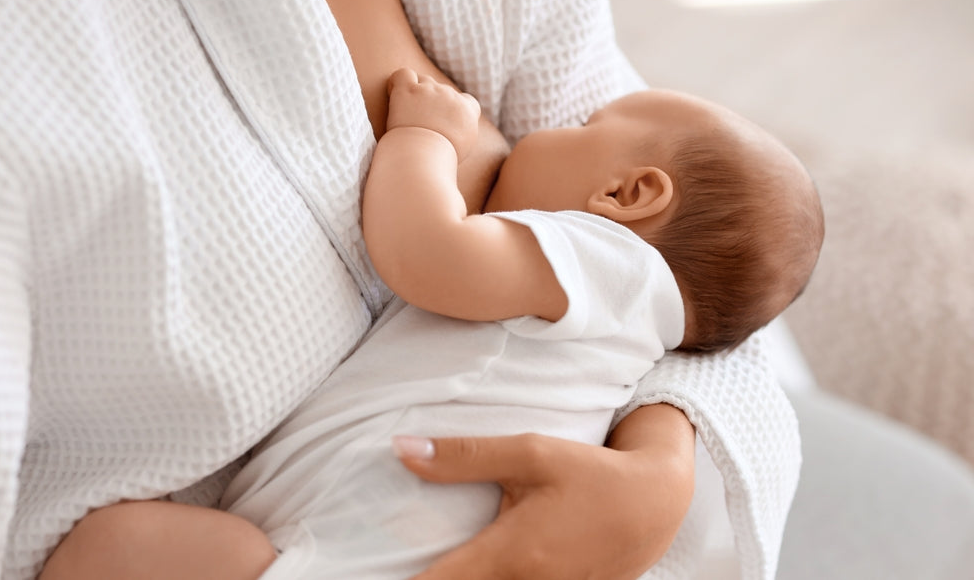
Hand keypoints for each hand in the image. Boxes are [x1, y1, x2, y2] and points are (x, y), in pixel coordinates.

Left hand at [386, 68, 480, 160]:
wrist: (424, 157)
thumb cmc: (440, 159)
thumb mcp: (462, 149)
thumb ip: (461, 132)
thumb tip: (454, 129)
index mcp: (467, 111)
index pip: (466, 100)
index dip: (453, 107)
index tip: (442, 120)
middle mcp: (450, 96)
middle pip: (441, 90)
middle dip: (430, 102)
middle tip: (418, 122)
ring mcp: (429, 91)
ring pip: (423, 80)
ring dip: (414, 93)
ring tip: (404, 112)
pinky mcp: (408, 90)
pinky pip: (403, 75)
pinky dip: (397, 82)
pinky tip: (394, 95)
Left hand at [394, 422, 694, 578]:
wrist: (655, 504)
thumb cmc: (590, 473)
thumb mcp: (529, 452)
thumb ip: (464, 456)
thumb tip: (400, 450)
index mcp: (509, 554)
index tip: (360, 570)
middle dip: (429, 579)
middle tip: (386, 564)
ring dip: (460, 578)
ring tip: (435, 562)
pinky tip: (475, 564)